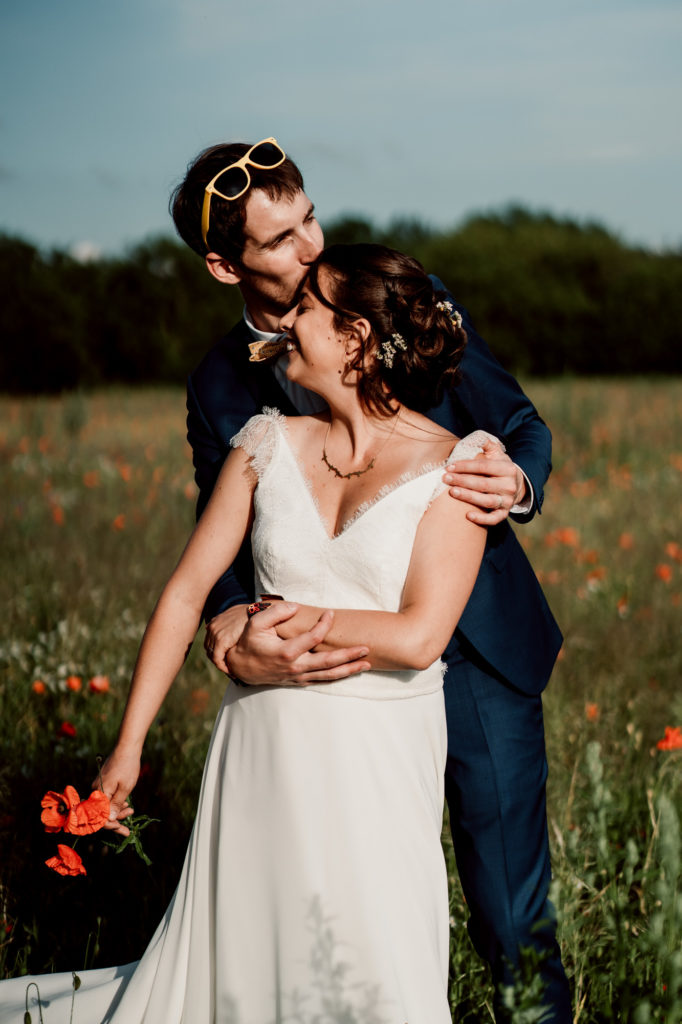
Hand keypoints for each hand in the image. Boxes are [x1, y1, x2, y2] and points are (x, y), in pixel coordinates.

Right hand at [93, 748, 138, 836]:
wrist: (127, 747)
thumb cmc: (127, 767)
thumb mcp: (125, 788)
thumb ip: (116, 805)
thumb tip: (109, 820)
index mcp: (99, 793)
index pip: (99, 817)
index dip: (110, 826)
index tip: (122, 830)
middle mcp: (95, 790)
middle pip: (102, 812)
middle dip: (115, 820)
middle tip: (128, 828)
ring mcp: (99, 785)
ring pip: (105, 804)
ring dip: (117, 811)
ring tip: (131, 811)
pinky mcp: (103, 782)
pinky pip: (107, 797)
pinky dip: (116, 802)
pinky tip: (125, 803)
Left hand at [204, 605, 248, 672]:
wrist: (259, 612)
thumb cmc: (254, 614)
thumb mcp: (239, 615)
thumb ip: (231, 622)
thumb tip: (231, 627)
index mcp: (215, 622)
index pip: (210, 641)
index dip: (216, 651)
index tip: (225, 659)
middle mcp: (212, 627)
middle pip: (210, 648)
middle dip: (217, 658)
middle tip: (227, 667)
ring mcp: (215, 634)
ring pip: (213, 655)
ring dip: (221, 664)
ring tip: (230, 671)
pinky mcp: (221, 641)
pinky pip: (217, 659)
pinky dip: (223, 667)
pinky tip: (231, 672)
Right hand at [226, 602, 370, 685]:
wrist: (240, 667)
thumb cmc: (249, 643)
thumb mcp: (256, 623)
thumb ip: (276, 613)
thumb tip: (296, 606)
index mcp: (287, 652)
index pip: (314, 638)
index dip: (325, 624)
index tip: (330, 613)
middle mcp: (296, 667)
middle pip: (329, 663)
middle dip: (350, 655)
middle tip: (367, 648)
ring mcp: (298, 677)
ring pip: (329, 676)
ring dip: (349, 670)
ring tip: (367, 663)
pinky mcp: (298, 681)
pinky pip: (322, 681)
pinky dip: (337, 677)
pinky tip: (349, 672)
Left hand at [443, 439, 525, 525]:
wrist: (516, 485)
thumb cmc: (500, 468)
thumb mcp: (497, 454)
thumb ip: (487, 444)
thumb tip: (477, 437)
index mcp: (507, 468)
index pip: (484, 466)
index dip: (466, 466)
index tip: (449, 466)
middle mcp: (509, 485)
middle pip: (483, 483)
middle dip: (462, 480)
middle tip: (445, 478)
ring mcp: (507, 500)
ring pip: (487, 500)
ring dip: (469, 497)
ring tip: (452, 492)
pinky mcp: (504, 513)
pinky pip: (495, 519)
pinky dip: (483, 519)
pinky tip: (468, 515)